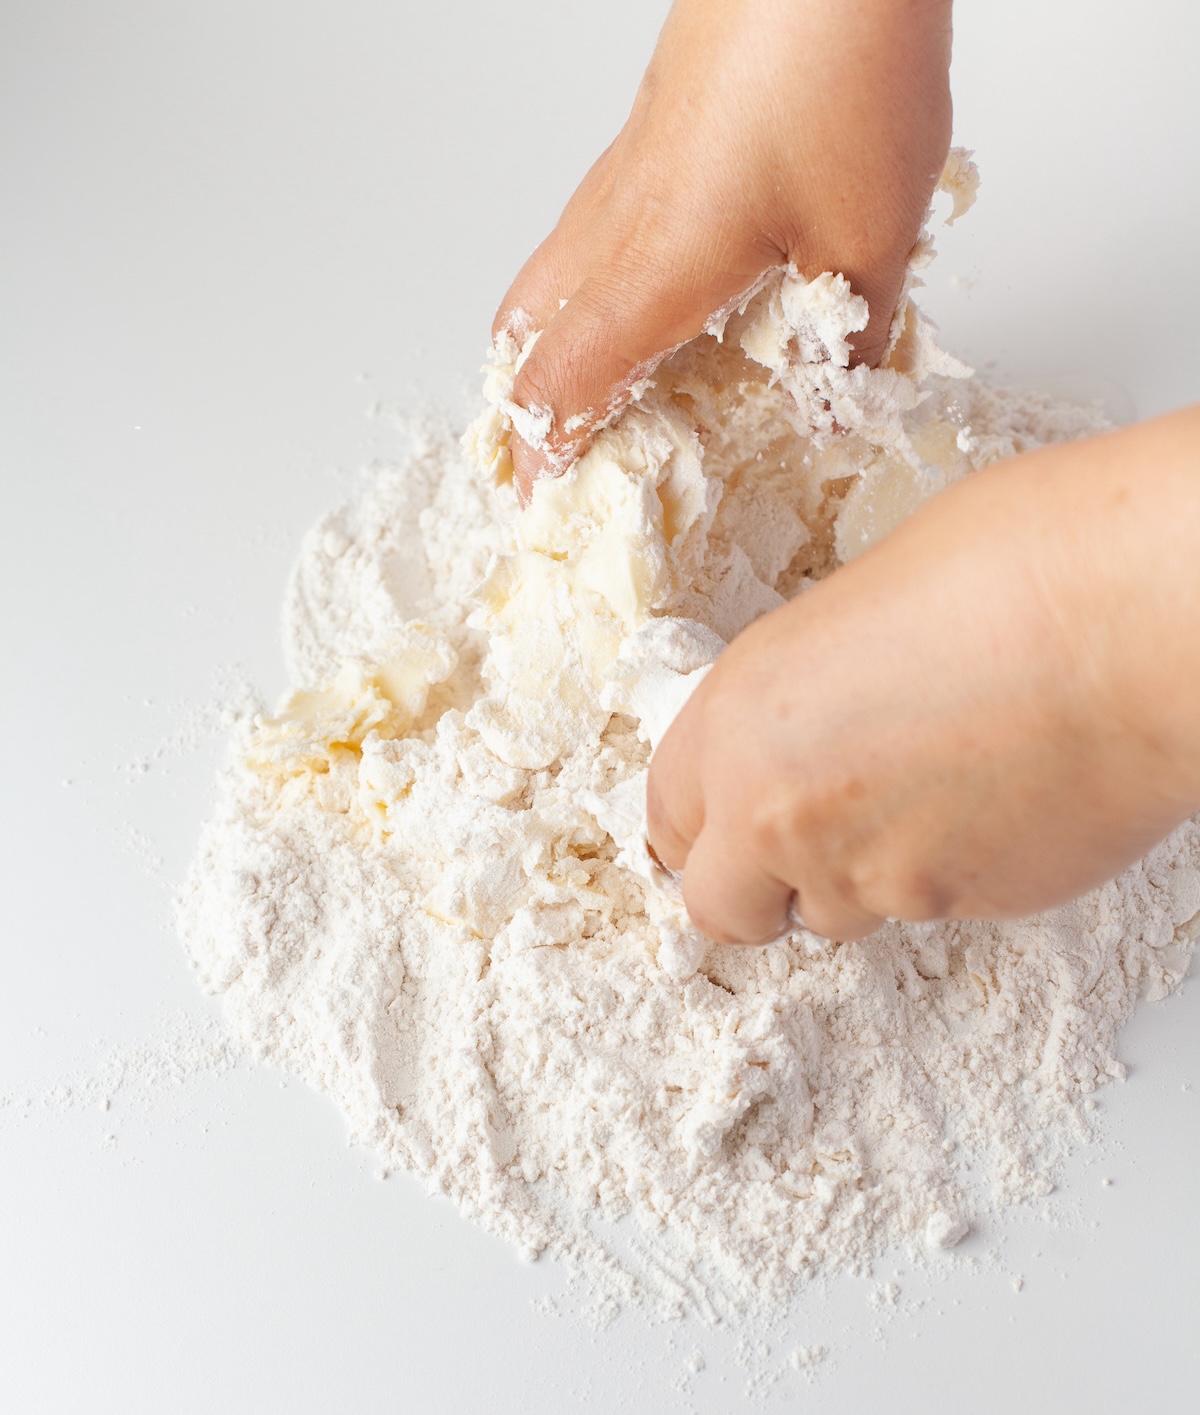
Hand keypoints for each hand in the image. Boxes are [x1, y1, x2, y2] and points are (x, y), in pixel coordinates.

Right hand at [494, 0, 953, 499]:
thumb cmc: (839, 65)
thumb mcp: (869, 239)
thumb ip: (846, 342)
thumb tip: (833, 400)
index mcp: (653, 269)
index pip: (561, 387)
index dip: (542, 456)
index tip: (537, 505)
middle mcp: (617, 223)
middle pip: (521, 332)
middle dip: (520, 406)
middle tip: (543, 453)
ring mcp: (625, 171)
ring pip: (548, 278)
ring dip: (552, 346)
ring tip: (595, 392)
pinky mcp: (652, 135)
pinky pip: (591, 234)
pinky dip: (594, 290)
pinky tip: (659, 296)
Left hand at [646, 409, 1199, 944]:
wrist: (1130, 621)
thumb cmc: (1015, 569)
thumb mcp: (854, 605)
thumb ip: (801, 694)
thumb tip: (813, 721)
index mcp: (740, 718)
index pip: (669, 816)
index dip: (700, 824)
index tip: (724, 825)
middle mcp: (785, 813)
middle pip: (723, 907)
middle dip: (757, 887)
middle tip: (809, 842)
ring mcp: (874, 875)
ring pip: (837, 912)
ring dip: (864, 873)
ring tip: (936, 785)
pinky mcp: (964, 909)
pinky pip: (932, 905)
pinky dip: (951, 870)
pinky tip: (994, 796)